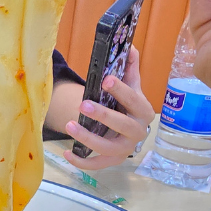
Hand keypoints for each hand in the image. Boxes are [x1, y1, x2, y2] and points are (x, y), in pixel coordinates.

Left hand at [62, 46, 154, 169]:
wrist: (124, 127)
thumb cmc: (125, 103)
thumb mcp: (129, 85)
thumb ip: (129, 66)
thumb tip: (129, 45)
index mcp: (144, 110)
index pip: (135, 100)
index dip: (122, 90)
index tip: (106, 79)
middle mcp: (138, 131)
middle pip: (124, 125)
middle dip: (104, 115)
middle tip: (83, 104)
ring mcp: (125, 148)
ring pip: (108, 147)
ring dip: (88, 138)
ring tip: (69, 125)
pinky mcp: (112, 160)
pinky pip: (97, 165)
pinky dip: (82, 162)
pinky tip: (66, 154)